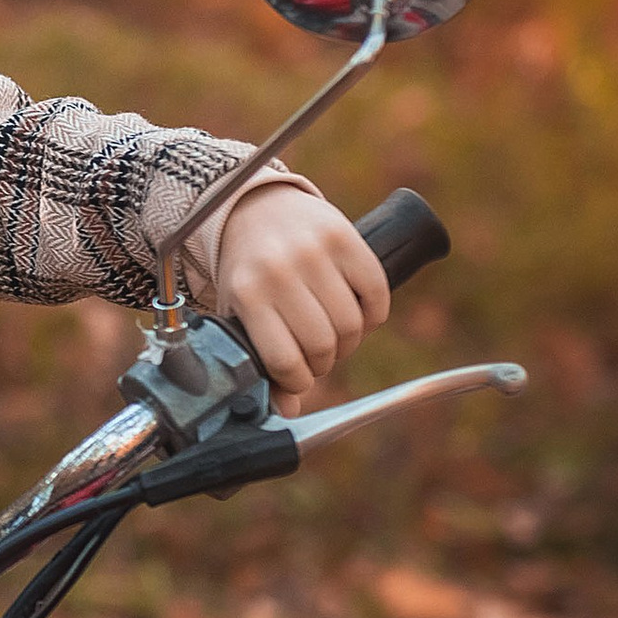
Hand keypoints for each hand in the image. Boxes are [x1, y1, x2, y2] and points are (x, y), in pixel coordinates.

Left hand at [209, 184, 390, 415]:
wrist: (254, 207)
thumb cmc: (247, 270)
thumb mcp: (241, 313)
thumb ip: (261, 361)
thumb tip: (288, 410)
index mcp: (248, 293)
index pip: (286, 361)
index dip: (299, 380)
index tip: (299, 377)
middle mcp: (280, 270)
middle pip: (324, 345)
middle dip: (325, 362)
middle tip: (318, 354)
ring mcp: (313, 251)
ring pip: (352, 325)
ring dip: (349, 342)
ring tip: (336, 334)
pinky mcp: (344, 235)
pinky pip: (376, 294)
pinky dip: (374, 314)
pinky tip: (358, 313)